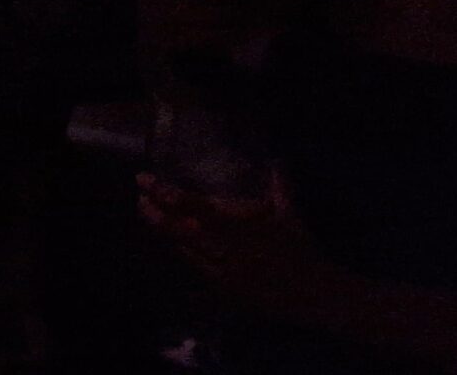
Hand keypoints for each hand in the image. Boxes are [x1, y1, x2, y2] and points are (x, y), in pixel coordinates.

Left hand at [138, 172, 350, 321]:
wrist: (316, 293)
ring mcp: (225, 269)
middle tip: (140, 198)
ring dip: (163, 231)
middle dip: (157, 213)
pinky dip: (181, 252)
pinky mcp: (224, 289)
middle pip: (182, 229)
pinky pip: (195, 268)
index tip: (146, 181)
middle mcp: (230, 246)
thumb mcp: (290, 216)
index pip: (198, 207)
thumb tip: (275, 162)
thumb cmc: (301, 250)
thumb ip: (278, 188)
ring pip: (184, 249)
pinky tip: (168, 241)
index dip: (169, 194)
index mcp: (244, 225)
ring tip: (146, 213)